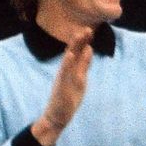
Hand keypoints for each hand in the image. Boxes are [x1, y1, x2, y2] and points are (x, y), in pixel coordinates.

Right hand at [32, 27, 93, 145]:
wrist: (56, 117)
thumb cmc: (67, 98)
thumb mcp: (79, 79)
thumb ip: (83, 65)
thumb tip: (88, 49)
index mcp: (70, 70)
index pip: (78, 53)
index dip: (83, 42)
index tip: (90, 29)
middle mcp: (66, 72)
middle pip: (73, 53)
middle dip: (79, 41)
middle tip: (87, 28)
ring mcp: (63, 79)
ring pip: (69, 60)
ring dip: (74, 48)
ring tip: (79, 36)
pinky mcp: (61, 87)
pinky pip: (65, 75)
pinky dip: (67, 64)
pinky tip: (69, 55)